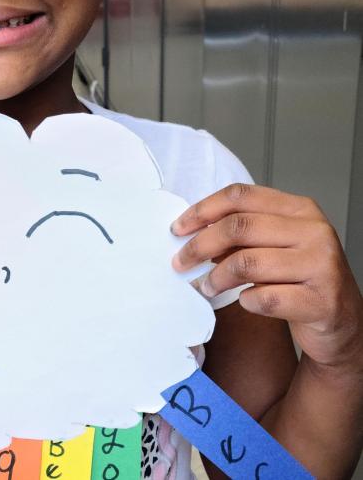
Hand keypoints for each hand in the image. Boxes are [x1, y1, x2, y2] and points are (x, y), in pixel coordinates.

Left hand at [172, 184, 362, 368]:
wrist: (341, 323)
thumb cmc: (298, 278)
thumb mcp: (273, 244)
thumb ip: (240, 232)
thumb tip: (190, 231)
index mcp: (299, 209)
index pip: (240, 195)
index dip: (202, 210)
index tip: (178, 228)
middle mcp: (314, 231)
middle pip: (238, 226)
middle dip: (200, 245)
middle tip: (180, 262)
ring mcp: (322, 265)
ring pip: (247, 263)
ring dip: (216, 278)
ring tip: (207, 287)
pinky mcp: (321, 301)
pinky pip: (265, 298)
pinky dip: (246, 301)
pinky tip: (245, 301)